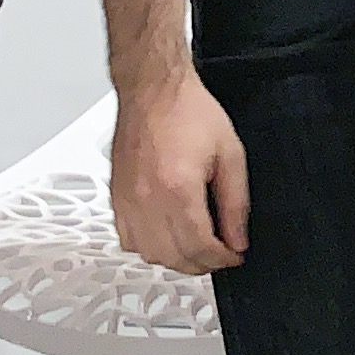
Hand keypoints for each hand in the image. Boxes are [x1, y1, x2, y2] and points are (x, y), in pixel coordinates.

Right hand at [113, 70, 248, 275]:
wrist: (153, 89)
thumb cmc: (188, 111)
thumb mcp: (230, 154)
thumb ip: (236, 202)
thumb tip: (237, 238)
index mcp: (178, 190)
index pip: (200, 248)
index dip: (222, 259)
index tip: (234, 255)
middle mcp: (147, 200)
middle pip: (173, 258)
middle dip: (202, 264)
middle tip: (219, 254)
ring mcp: (127, 201)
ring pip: (148, 254)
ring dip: (175, 259)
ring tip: (195, 247)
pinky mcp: (116, 197)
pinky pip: (127, 239)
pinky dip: (148, 247)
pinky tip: (166, 236)